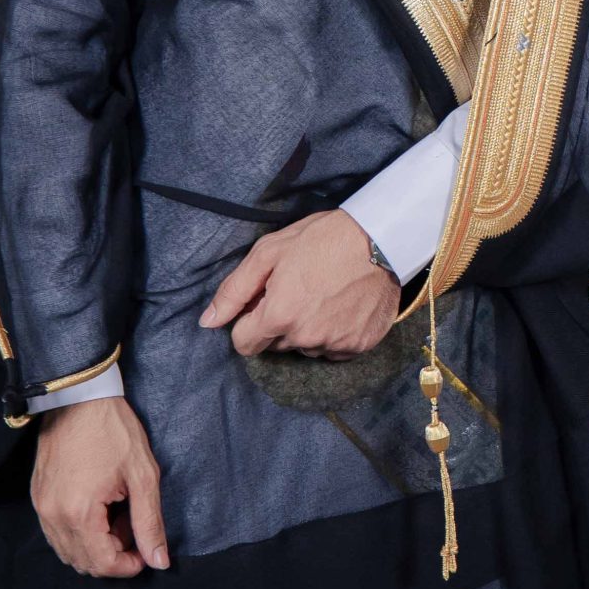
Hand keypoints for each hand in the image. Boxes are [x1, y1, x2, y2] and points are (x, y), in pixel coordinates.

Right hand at [31, 396, 169, 576]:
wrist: (80, 397)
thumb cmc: (113, 430)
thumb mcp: (142, 475)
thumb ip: (149, 522)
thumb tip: (158, 560)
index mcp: (78, 513)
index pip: (103, 564)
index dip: (129, 565)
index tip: (145, 548)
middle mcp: (53, 516)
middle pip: (84, 562)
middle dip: (114, 553)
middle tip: (133, 524)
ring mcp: (41, 507)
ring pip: (68, 550)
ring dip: (96, 545)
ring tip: (117, 514)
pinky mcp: (37, 497)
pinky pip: (56, 532)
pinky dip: (79, 532)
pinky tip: (98, 508)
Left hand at [199, 209, 401, 358]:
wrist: (381, 238)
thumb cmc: (321, 238)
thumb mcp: (269, 252)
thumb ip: (234, 291)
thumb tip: (207, 322)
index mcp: (278, 316)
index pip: (244, 343)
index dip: (249, 322)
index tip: (265, 302)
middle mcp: (305, 339)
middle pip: (276, 344)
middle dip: (280, 322)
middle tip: (299, 289)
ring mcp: (335, 345)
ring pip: (306, 347)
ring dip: (308, 329)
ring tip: (325, 295)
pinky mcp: (359, 346)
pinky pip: (335, 350)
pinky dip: (335, 333)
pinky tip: (344, 306)